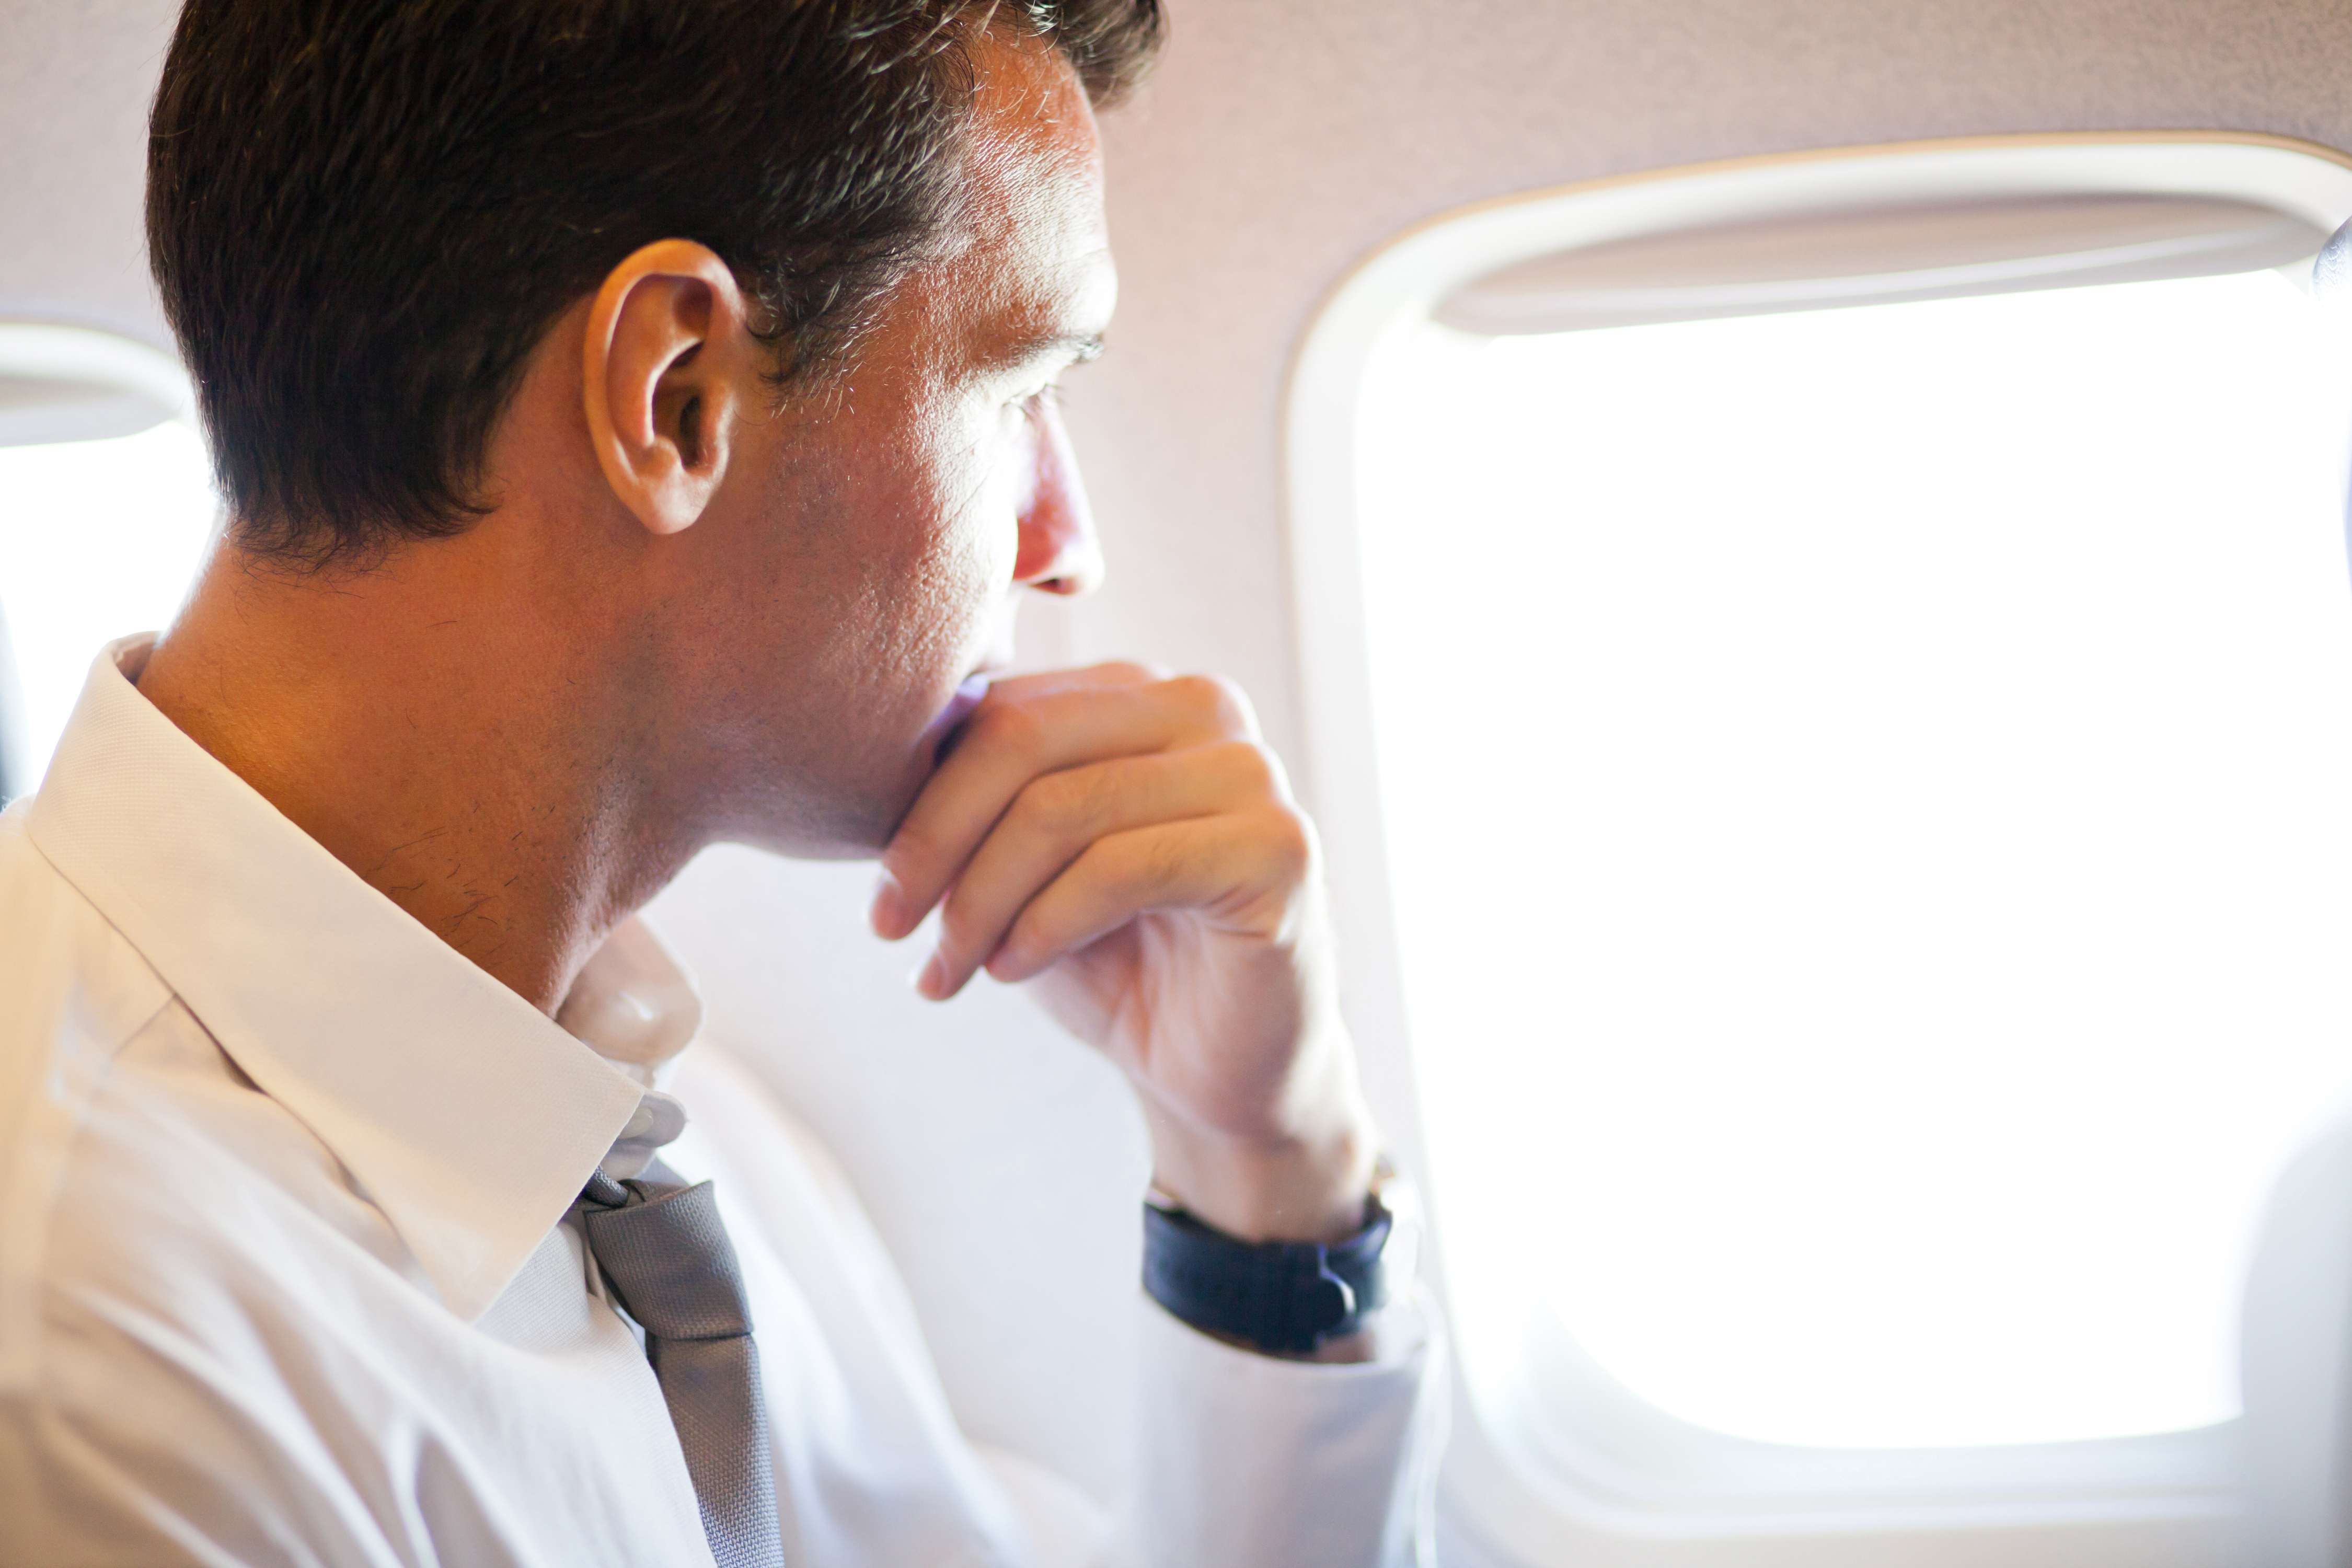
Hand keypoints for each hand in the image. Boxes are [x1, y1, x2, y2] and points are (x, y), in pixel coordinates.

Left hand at [869, 663, 1377, 1243]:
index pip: (1002, 709)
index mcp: (1139, 693)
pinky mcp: (1279, 848)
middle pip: (1023, 742)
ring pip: (1063, 808)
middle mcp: (1204, 707)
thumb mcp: (1024, 870)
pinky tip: (1014, 971)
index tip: (878, 893)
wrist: (1222, 1073)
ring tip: (949, 972)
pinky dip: (1046, 923)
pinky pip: (1123, 866)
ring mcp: (1251, 772)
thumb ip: (974, 802)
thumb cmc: (1116, 962)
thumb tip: (861, 760)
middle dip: (937, 843)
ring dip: (981, 902)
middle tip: (889, 929)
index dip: (919, 798)